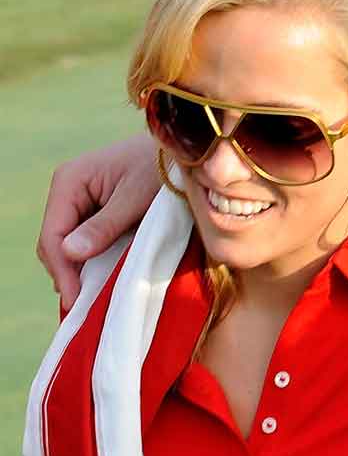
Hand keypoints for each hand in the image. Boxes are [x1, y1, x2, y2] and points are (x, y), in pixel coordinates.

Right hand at [38, 136, 161, 310]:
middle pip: (55, 243)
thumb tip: (69, 253)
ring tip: (92, 296)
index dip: (62, 269)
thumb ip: (105, 226)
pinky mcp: (95, 209)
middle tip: (84, 303)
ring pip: (68, 245)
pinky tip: (101, 277)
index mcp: (70, 180)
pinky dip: (91, 259)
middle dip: (68, 272)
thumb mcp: (137, 197)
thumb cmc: (165, 167)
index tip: (76, 298)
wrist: (186, 151)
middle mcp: (68, 190)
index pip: (53, 235)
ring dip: (79, 268)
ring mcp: (80, 200)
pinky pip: (85, 240)